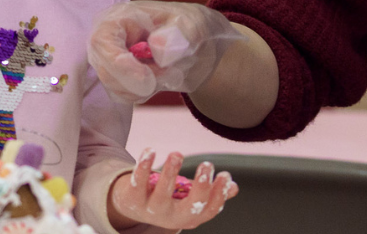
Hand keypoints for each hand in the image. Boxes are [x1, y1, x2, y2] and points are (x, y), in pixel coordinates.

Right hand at [88, 1, 244, 103]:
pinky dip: (145, 92)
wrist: (195, 46)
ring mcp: (110, 61)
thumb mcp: (192, 26)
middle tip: (169, 72)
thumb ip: (176, 35)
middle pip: (105, 70)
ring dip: (146, 87)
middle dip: (139, 80)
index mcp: (120, 17)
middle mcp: (108, 39)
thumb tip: (156, 44)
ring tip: (170, 70)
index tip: (147, 78)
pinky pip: (124, 96)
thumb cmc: (189, 28)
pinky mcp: (116, 79)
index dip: (119, 64)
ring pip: (116, 87)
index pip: (102, 41)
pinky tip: (161, 78)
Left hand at [109, 150, 237, 229]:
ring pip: (162, 195)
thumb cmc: (168, 198)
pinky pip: (137, 183)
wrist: (132, 206)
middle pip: (190, 207)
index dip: (219, 195)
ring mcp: (151, 210)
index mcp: (189, 217)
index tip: (224, 174)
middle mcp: (171, 217)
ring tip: (177, 154)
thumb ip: (211, 192)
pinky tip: (150, 150)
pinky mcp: (132, 199)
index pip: (209, 210)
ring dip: (170, 173)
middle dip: (200, 187)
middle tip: (207, 164)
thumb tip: (234, 187)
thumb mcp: (189, 197)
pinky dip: (143, 166)